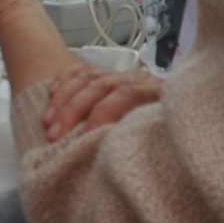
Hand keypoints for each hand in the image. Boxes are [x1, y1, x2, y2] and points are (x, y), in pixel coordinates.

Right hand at [42, 65, 162, 140]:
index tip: (86, 135)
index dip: (104, 112)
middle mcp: (139, 80)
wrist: (175, 122)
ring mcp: (120, 76)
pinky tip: (52, 95)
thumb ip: (146, 140)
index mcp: (156, 94)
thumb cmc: (164, 141)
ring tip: (48, 123)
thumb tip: (119, 151)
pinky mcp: (106, 76)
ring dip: (64, 101)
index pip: (127, 94)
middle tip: (56, 136)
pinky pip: (81, 71)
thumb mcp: (163, 141)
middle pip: (102, 86)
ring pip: (88, 79)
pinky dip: (64, 81)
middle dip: (74, 111)